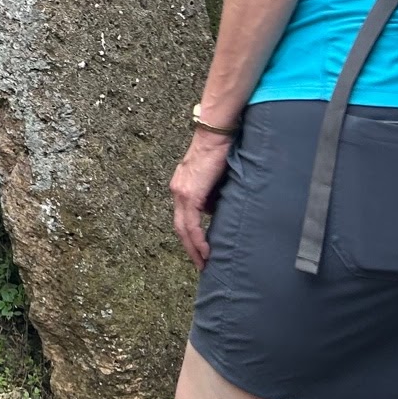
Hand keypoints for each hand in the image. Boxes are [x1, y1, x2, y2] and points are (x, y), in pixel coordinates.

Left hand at [170, 128, 234, 272]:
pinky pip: (192, 223)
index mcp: (182, 186)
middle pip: (179, 226)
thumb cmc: (219, 151)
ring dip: (193, 248)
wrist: (216, 134)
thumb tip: (215, 210)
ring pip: (183, 228)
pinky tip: (205, 251)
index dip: (189, 236)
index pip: (183, 218)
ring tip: (204, 263)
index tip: (198, 250)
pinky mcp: (190, 193)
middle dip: (190, 248)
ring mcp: (181, 192)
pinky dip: (197, 239)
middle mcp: (177, 190)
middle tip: (201, 264)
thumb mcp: (214, 178)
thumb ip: (211, 195)